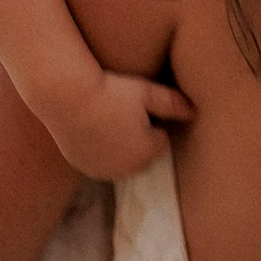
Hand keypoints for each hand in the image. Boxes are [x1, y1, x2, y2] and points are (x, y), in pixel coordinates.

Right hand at [46, 69, 193, 184]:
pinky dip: (100, 151)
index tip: (137, 107)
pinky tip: (93, 129)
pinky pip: (100, 162)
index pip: (160, 141)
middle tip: (121, 112)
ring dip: (119, 147)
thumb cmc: (109, 89)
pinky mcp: (83, 167)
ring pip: (120, 160)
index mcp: (146, 152)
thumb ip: (173, 104)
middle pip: (141, 154)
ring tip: (107, 120)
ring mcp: (103, 171)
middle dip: (138, 139)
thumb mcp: (146, 92)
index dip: (151, 122)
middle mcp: (126, 169)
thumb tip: (195, 111)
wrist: (65, 94)